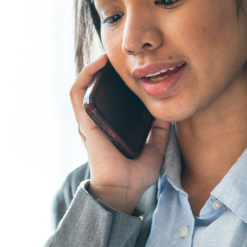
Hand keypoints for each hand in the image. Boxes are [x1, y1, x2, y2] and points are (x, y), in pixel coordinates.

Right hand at [70, 53, 170, 214]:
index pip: (109, 101)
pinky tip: (99, 64)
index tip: (130, 70)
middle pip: (96, 91)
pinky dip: (86, 76)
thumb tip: (167, 113)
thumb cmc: (134, 177)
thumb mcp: (155, 150)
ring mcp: (89, 122)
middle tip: (121, 59)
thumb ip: (160, 133)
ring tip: (108, 55)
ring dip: (92, 69)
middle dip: (104, 73)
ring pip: (83, 87)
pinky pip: (78, 93)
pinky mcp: (85, 123)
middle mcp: (97, 124)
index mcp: (111, 129)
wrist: (121, 191)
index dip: (116, 84)